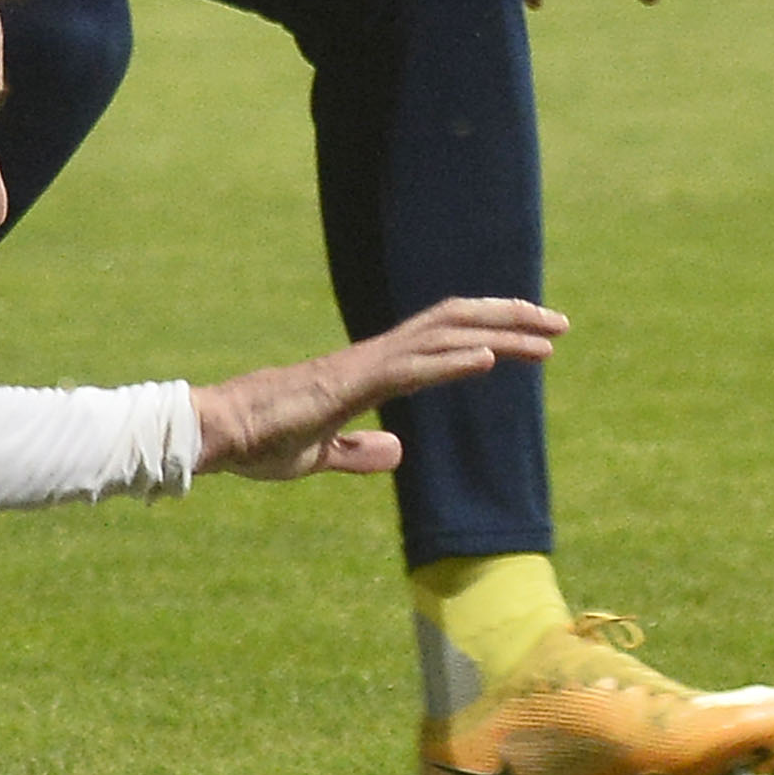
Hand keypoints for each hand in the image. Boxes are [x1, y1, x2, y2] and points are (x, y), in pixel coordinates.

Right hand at [190, 295, 569, 480]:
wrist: (213, 433)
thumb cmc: (256, 441)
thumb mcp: (318, 455)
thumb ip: (358, 452)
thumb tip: (398, 453)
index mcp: (371, 372)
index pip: (443, 341)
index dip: (490, 334)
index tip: (535, 341)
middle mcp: (374, 358)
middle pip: (455, 322)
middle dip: (511, 319)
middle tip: (560, 324)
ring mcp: (361, 366)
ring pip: (442, 336)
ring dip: (498, 333)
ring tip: (546, 334)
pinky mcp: (346, 384)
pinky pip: (408, 369)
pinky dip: (452, 361)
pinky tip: (489, 358)